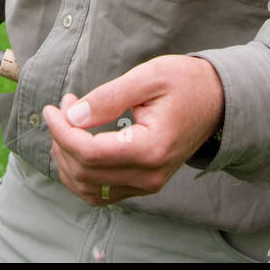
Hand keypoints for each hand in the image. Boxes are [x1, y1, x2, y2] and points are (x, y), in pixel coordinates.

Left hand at [42, 55, 224, 206]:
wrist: (217, 100)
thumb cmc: (186, 82)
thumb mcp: (148, 77)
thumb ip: (109, 97)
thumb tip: (74, 115)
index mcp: (151, 148)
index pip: (90, 152)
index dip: (62, 132)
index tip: (51, 109)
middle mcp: (149, 176)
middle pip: (85, 172)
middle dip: (62, 140)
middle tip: (63, 108)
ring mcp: (148, 185)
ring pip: (88, 189)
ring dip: (67, 160)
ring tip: (67, 125)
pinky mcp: (144, 185)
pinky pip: (101, 193)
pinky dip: (81, 174)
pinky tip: (77, 146)